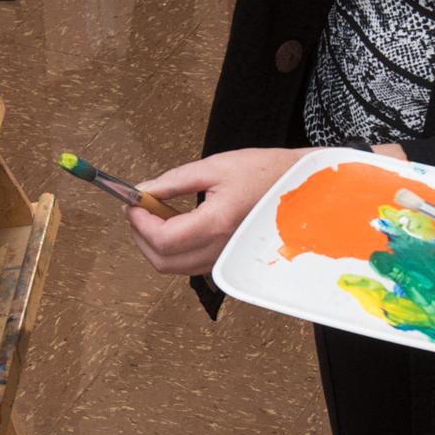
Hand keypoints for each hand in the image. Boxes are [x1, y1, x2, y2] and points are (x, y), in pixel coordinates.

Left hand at [117, 145, 299, 279]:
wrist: (302, 189)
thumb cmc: (266, 173)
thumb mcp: (215, 167)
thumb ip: (174, 181)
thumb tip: (143, 190)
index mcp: (217, 223)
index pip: (162, 239)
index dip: (139, 223)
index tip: (133, 203)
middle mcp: (221, 249)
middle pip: (163, 262)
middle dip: (141, 237)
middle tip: (137, 210)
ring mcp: (226, 259)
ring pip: (175, 267)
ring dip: (155, 244)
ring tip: (156, 213)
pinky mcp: (229, 260)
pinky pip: (191, 265)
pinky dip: (174, 249)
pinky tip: (177, 223)